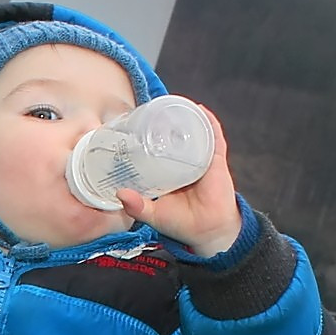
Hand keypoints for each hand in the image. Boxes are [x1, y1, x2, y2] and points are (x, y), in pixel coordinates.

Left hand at [116, 102, 241, 257]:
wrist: (208, 231)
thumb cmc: (180, 223)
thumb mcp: (153, 213)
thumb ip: (136, 206)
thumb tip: (120, 193)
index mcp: (167, 172)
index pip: (154, 150)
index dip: (145, 139)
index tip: (133, 126)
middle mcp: (183, 162)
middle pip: (173, 138)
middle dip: (163, 124)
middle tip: (149, 110)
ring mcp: (200, 159)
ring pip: (192, 133)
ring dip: (183, 117)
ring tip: (171, 103)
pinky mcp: (215, 160)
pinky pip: (213, 136)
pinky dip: (207, 121)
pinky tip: (199, 109)